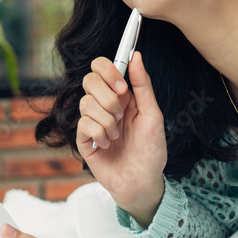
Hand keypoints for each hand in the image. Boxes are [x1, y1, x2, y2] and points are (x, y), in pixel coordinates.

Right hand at [76, 51, 166, 224]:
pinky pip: (84, 124)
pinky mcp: (84, 139)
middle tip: (122, 113)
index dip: (108, 70)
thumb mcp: (153, 115)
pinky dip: (100, 134)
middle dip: (107, 97)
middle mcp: (104, 104)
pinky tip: (108, 145)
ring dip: (107, 120)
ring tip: (118, 136)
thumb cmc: (151, 150)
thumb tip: (136, 56)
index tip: (122, 86)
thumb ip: (143, 85)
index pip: (101, 67)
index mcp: (120, 94)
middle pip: (89, 80)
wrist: (143, 182)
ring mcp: (92, 121)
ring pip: (86, 103)